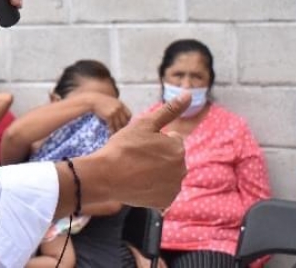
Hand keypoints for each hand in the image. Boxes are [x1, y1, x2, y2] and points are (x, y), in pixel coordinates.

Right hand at [83, 92, 131, 132]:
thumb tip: (124, 117)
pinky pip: (112, 126)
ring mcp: (114, 113)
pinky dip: (112, 131)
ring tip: (119, 137)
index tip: (128, 127)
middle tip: (125, 134)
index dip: (129, 121)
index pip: (129, 115)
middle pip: (125, 121)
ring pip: (119, 125)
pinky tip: (111, 135)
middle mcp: (119, 109)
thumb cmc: (103, 102)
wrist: (94, 100)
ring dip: (119, 132)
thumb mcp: (113, 102)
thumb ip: (119, 108)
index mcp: (121, 105)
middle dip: (125, 128)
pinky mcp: (108, 116)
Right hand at [99, 92, 189, 208]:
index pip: (172, 139)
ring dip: (157, 172)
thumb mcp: (144, 124)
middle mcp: (181, 169)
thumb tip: (189, 94)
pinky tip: (139, 183)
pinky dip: (154, 188)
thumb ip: (169, 110)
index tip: (140, 144)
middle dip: (159, 156)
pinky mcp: (165, 202)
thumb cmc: (123, 147)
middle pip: (171, 158)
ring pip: (167, 174)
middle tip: (137, 157)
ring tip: (136, 170)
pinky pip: (163, 191)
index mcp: (178, 148)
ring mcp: (174, 187)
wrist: (106, 176)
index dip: (155, 140)